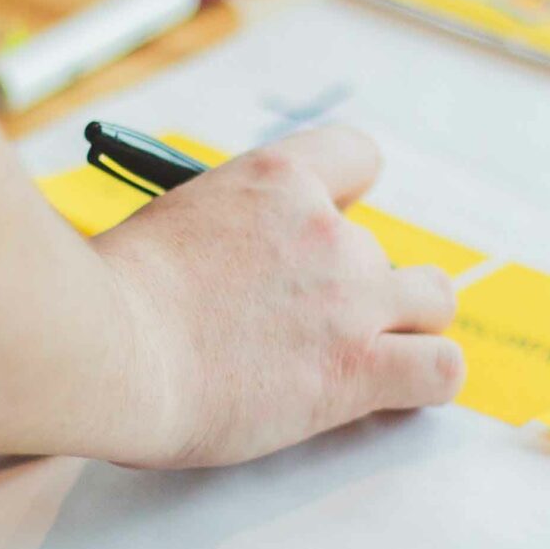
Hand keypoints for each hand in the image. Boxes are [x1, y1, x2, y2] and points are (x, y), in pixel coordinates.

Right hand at [93, 125, 462, 467]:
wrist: (109, 351)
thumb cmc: (111, 299)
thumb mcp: (169, 224)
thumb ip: (223, 234)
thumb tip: (227, 264)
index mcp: (275, 180)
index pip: (357, 157)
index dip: (347, 201)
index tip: (323, 231)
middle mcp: (327, 232)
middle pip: (385, 251)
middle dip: (357, 288)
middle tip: (308, 326)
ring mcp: (351, 300)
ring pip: (433, 301)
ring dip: (405, 328)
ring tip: (360, 358)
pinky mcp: (358, 369)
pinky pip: (440, 369)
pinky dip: (427, 379)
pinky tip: (394, 391)